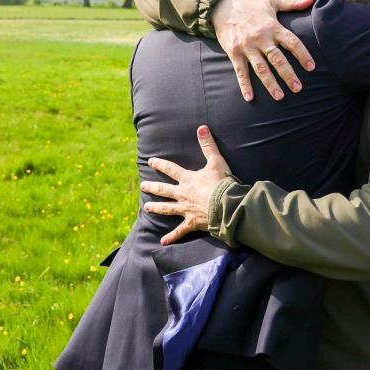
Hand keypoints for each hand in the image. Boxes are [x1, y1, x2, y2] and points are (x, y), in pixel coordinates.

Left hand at [141, 125, 232, 243]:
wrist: (226, 205)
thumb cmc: (222, 183)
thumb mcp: (216, 161)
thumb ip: (208, 145)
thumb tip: (202, 127)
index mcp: (188, 179)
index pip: (171, 170)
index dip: (160, 165)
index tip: (150, 161)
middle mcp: (183, 194)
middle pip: (164, 190)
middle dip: (153, 187)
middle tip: (143, 186)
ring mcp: (186, 209)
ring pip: (168, 208)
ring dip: (157, 208)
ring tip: (147, 208)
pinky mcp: (191, 223)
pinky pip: (180, 231)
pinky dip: (172, 237)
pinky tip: (163, 242)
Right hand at [211, 0, 315, 101]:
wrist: (222, 7)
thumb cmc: (251, 6)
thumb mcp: (272, 1)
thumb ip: (293, 3)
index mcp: (272, 27)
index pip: (291, 42)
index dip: (302, 54)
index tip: (311, 67)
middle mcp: (260, 38)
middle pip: (277, 59)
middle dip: (288, 74)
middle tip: (298, 88)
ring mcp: (246, 47)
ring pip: (260, 68)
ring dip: (270, 83)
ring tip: (280, 97)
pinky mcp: (234, 53)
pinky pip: (240, 72)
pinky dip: (244, 85)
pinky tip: (250, 98)